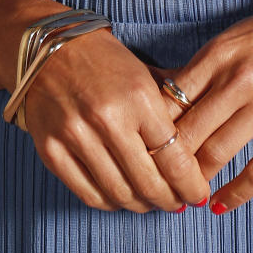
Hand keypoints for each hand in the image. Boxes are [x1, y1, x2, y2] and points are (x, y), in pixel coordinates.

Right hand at [16, 27, 211, 213]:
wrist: (48, 47)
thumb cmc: (103, 60)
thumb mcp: (144, 72)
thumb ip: (173, 104)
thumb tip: (203, 137)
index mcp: (138, 96)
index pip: (174, 157)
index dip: (190, 184)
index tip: (198, 193)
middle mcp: (107, 118)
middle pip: (149, 183)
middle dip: (170, 200)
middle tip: (178, 203)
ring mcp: (76, 137)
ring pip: (120, 194)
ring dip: (142, 205)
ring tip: (151, 201)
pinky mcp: (52, 152)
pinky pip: (89, 195)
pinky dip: (111, 203)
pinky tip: (122, 197)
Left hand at [153, 0, 252, 213]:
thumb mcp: (238, 35)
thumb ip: (205, 67)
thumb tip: (163, 94)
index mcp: (219, 52)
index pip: (168, 100)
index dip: (149, 130)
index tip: (138, 150)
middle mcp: (239, 78)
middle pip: (187, 132)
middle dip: (165, 163)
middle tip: (153, 182)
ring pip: (216, 154)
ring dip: (195, 181)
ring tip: (183, 196)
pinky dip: (234, 194)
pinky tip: (220, 205)